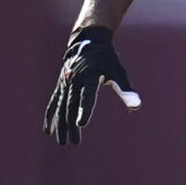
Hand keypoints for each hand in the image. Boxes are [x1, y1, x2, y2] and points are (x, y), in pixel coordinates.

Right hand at [43, 26, 140, 144]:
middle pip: (71, 106)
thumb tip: (137, 106)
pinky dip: (50, 116)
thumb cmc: (106, 59)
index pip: (86, 96)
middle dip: (71, 125)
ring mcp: (65, 84)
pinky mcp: (61, 86)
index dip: (84, 110)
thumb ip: (125, 90)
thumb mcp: (118, 72)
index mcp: (88, 77)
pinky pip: (54, 102)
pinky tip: (48, 130)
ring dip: (61, 125)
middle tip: (74, 142)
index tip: (81, 124)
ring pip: (61, 107)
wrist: (87, 42)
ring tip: (63, 142)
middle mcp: (73, 81)